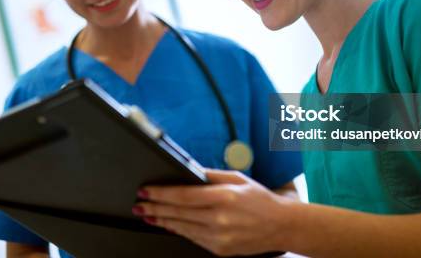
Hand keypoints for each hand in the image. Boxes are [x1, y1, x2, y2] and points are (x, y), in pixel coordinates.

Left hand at [133, 169, 293, 255]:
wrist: (281, 226)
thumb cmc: (260, 199)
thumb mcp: (237, 178)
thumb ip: (210, 175)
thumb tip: (188, 170)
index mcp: (224, 196)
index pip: (184, 195)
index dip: (161, 194)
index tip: (146, 190)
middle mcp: (220, 218)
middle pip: (178, 213)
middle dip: (155, 208)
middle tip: (139, 204)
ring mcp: (219, 237)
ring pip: (182, 228)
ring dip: (162, 221)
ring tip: (147, 214)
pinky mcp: (220, 249)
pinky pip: (193, 238)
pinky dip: (178, 230)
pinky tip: (168, 224)